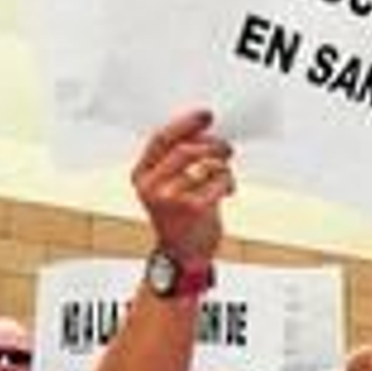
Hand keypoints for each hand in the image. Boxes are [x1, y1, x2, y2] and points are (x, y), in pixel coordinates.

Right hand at [131, 109, 234, 264]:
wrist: (183, 255)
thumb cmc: (181, 218)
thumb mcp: (170, 185)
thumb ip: (179, 160)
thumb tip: (205, 132)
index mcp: (142, 175)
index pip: (161, 139)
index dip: (186, 124)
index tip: (206, 115)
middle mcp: (151, 186)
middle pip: (185, 150)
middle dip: (211, 144)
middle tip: (226, 147)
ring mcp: (170, 199)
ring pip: (205, 164)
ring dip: (223, 165)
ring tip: (226, 173)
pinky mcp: (192, 209)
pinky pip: (219, 181)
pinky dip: (229, 182)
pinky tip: (228, 190)